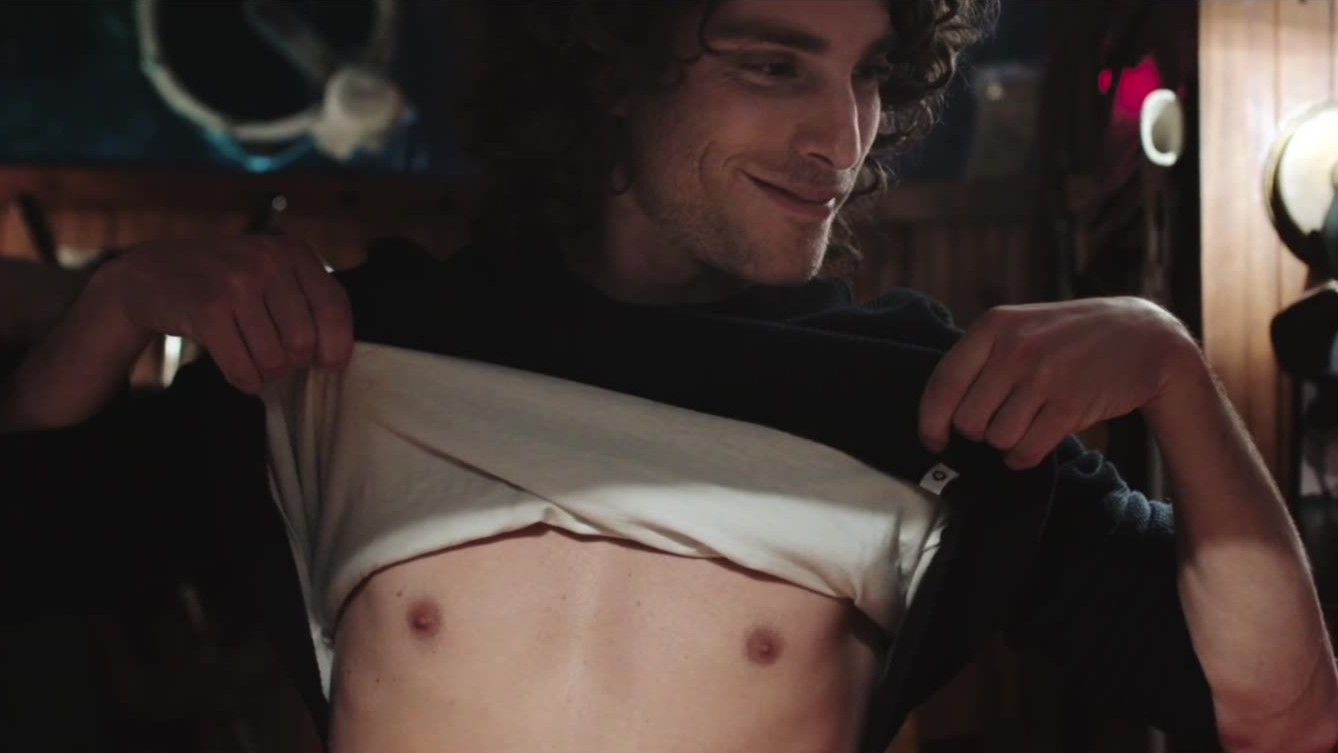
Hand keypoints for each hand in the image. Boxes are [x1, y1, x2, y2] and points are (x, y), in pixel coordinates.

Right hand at [95, 235, 352, 394]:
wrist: (151, 273)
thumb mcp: (271, 272)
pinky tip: (239, 372)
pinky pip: (243, 369)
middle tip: (275, 357)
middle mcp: (267, 261)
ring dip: (266, 374)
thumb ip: (309, 301)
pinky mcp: (206, 310)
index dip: (336, 346)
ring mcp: (235, 283)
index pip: (334, 308)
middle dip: (292, 362)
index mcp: (292, 251)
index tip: (328, 363)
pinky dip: (245, 381)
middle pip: (304, 342)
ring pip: (274, 360)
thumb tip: (338, 358)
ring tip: (253, 360)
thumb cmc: (226, 281)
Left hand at [917, 296, 1196, 468]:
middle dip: (979, 431)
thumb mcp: (1021, 327)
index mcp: (993, 326)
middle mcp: (1015, 348)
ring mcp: (1044, 376)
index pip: (941, 386)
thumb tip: (937, 412)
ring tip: (1026, 425)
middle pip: (967, 421)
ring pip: (997, 439)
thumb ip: (981, 358)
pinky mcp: (1071, 404)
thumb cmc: (1069, 338)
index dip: (931, 422)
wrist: (1144, 336)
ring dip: (1007, 443)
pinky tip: (1034, 443)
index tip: (934, 439)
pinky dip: (1025, 457)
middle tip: (1001, 421)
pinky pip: (1026, 451)